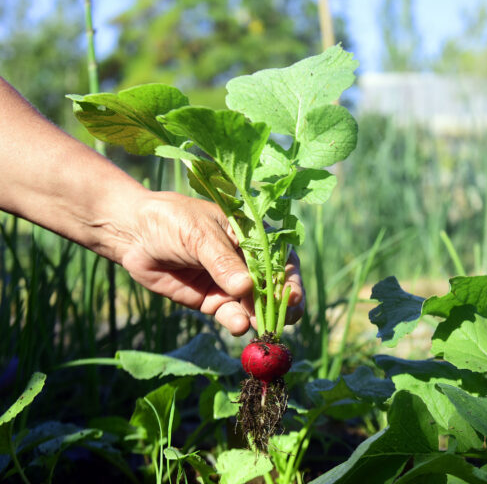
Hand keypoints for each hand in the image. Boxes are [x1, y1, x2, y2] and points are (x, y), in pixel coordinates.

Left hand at [116, 191, 303, 335]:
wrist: (133, 235)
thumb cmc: (170, 221)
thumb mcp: (199, 235)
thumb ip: (222, 261)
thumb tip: (245, 288)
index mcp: (253, 236)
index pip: (281, 258)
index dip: (290, 278)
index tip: (291, 295)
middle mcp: (248, 262)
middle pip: (274, 286)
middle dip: (281, 304)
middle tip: (284, 319)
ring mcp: (232, 283)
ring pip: (256, 305)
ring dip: (261, 317)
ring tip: (260, 326)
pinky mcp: (213, 301)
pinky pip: (232, 315)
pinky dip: (238, 322)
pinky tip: (240, 326)